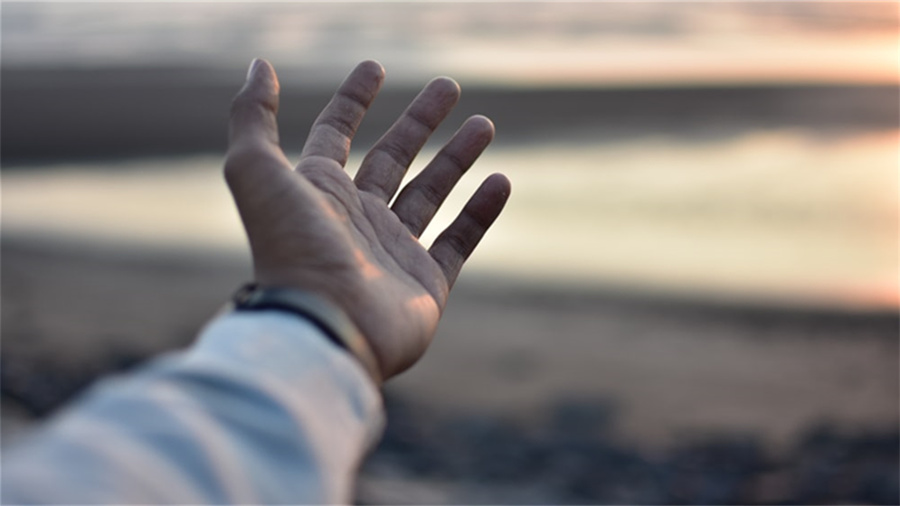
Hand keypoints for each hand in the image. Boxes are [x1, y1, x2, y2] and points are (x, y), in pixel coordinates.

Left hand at [224, 59, 509, 379]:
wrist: (323, 328)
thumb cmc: (290, 250)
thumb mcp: (255, 172)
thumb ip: (252, 116)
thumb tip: (261, 64)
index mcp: (318, 193)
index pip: (336, 133)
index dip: (352, 99)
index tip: (376, 67)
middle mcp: (356, 219)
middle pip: (392, 158)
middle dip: (420, 120)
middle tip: (449, 85)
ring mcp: (392, 252)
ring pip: (430, 193)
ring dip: (456, 158)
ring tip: (484, 123)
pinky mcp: (425, 284)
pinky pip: (459, 240)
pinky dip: (481, 212)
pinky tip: (501, 181)